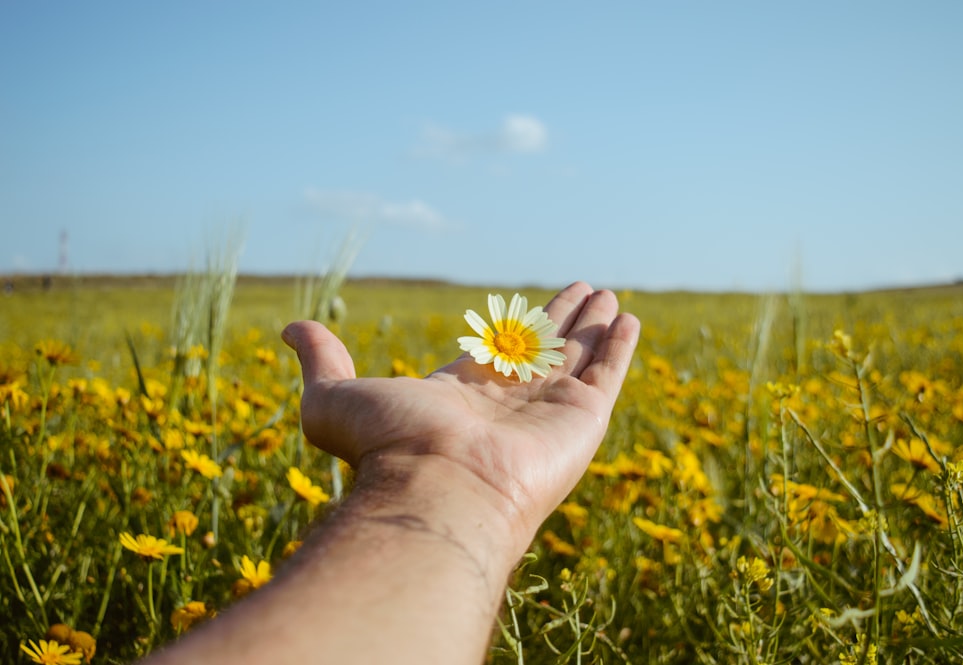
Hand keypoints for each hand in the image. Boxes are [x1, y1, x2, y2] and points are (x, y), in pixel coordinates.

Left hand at [281, 281, 639, 554]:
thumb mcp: (335, 397)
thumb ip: (321, 359)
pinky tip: (627, 317)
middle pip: (542, 349)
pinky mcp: (583, 418)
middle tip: (581, 290)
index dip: (513, 325)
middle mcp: (509, 402)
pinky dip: (620, 346)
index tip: (525, 303)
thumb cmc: (387, 448)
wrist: (440, 490)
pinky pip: (608, 373)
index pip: (495, 351)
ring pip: (578, 356)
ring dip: (593, 326)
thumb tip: (291, 326)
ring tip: (608, 295)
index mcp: (461, 393)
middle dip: (560, 320)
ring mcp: (548, 410)